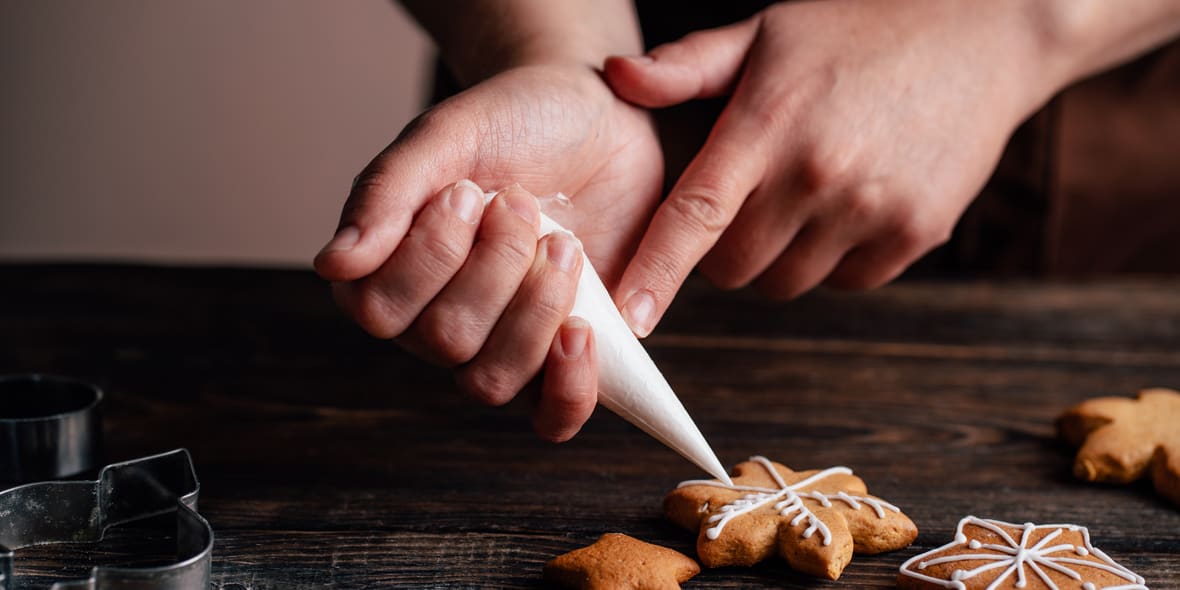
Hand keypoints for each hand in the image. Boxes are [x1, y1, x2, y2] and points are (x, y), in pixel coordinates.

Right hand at [314, 65, 662, 440]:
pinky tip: (580, 332)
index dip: (430, 257)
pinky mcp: (559, 361)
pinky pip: (550, 419)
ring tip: (563, 244)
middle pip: (444, 342)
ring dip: (535, 308)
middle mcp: (435, 320)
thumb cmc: (513, 123)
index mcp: (388, 271)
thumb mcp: (449, 134)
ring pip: (492, 381)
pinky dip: (566, 388)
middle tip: (523, 204)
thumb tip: (332, 265)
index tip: (469, 190)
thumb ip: (388, 191)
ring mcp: (499, 346)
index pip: (379, 311)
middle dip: (495, 266)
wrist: (596, 116)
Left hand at [604, 1, 1056, 335]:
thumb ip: (688, 65)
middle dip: (724, 250)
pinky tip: (851, 204)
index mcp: (769, 123)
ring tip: (805, 194)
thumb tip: (617, 79)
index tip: (629, 316)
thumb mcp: (768, 31)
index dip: (656, 269)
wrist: (984, 33)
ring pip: (786, 281)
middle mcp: (818, 174)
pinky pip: (846, 282)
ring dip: (780, 257)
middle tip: (747, 202)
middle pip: (734, 268)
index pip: (697, 212)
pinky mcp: (916, 234)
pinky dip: (836, 261)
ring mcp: (871, 208)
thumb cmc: (858, 30)